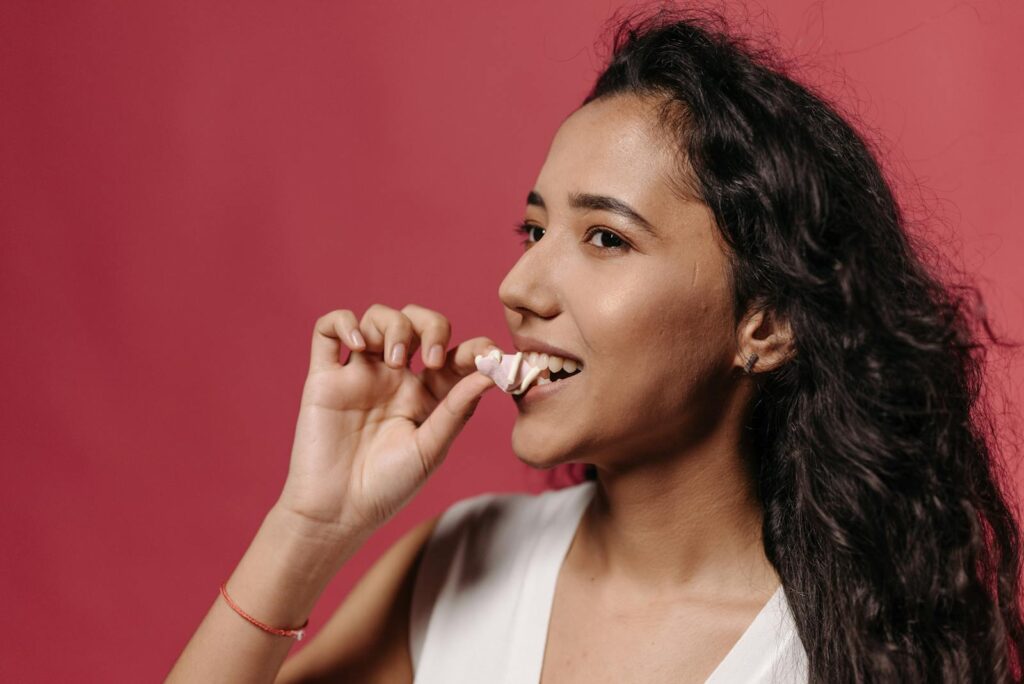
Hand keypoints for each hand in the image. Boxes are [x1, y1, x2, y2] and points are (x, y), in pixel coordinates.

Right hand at [274, 304, 497, 539]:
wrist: (338, 512)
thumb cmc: (387, 488)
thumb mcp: (431, 449)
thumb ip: (458, 408)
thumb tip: (491, 373)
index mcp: (427, 394)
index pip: (455, 353)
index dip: (474, 348)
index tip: (487, 357)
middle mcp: (395, 377)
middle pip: (416, 322)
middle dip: (430, 326)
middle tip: (432, 359)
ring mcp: (360, 373)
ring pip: (376, 317)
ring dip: (393, 325)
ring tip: (396, 361)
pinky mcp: (324, 377)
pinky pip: (327, 330)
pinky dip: (343, 323)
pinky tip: (359, 346)